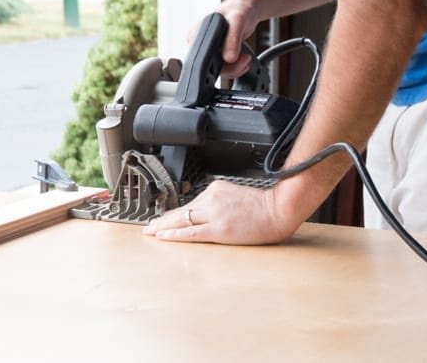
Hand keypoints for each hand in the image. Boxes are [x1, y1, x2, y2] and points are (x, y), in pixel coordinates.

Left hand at [143, 180, 294, 244]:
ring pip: (182, 220)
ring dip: (163, 227)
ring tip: (151, 232)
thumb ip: (218, 203)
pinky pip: (191, 233)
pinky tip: (163, 237)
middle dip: (162, 219)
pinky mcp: (218, 229)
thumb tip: (204, 214)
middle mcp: (211, 198)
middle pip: (181, 211)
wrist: (278, 210)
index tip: (163, 217)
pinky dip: (174, 235)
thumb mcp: (235, 196)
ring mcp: (214, 214)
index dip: (173, 213)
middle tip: (149, 225)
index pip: (190, 203)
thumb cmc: (262, 207)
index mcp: (215, 189)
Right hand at [187, 0, 261, 78]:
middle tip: (244, 58)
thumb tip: (228, 59)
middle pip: (208, 67)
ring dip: (234, 68)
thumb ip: (232, 39)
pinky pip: (223, 67)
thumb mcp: (237, 21)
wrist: (248, 9)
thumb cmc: (240, 9)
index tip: (232, 59)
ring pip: (217, 69)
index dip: (215, 64)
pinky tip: (242, 60)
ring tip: (245, 58)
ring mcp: (207, 48)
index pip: (199, 58)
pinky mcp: (216, 53)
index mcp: (195, 32)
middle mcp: (198, 42)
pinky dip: (234, 67)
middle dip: (229, 67)